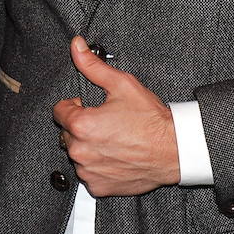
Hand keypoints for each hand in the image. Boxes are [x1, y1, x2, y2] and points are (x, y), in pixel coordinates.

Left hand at [52, 36, 179, 195]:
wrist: (175, 150)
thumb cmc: (150, 119)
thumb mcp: (122, 84)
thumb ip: (93, 66)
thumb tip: (76, 46)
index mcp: (81, 125)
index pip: (59, 111)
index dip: (75, 106)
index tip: (89, 107)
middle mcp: (80, 150)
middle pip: (67, 133)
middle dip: (82, 127)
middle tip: (107, 123)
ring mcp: (89, 171)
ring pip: (77, 153)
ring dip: (89, 147)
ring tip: (113, 140)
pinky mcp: (98, 187)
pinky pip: (88, 173)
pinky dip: (98, 166)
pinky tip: (116, 156)